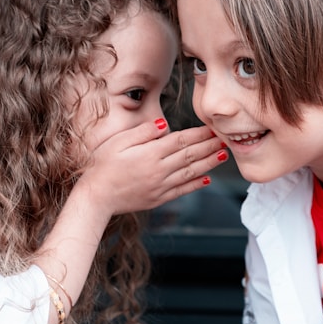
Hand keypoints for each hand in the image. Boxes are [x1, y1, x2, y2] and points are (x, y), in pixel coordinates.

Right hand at [80, 119, 228, 215]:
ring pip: (190, 172)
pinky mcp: (158, 199)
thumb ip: (143, 133)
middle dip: (209, 146)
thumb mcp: (118, 142)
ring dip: (209, 164)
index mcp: (150, 154)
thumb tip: (165, 124)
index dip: (199, 134)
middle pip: (190, 155)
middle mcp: (159, 170)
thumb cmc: (102, 166)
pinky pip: (182, 191)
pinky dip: (195, 185)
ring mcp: (160, 186)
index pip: (181, 140)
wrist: (96, 197)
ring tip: (223, 156)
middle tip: (226, 139)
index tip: (212, 128)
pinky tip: (206, 180)